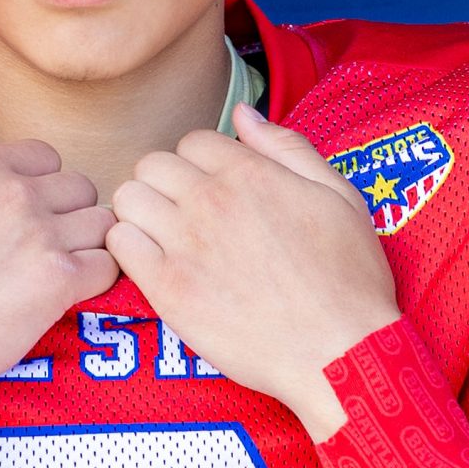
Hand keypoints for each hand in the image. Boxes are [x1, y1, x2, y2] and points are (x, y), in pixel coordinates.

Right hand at [0, 112, 116, 400]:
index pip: (45, 157)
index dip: (35, 183)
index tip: (17, 214)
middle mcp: (19, 195)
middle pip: (80, 187)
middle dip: (65, 211)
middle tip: (38, 244)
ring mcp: (43, 238)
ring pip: (101, 223)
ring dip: (86, 243)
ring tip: (56, 267)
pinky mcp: (59, 284)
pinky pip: (108, 265)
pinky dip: (95, 278)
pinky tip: (67, 291)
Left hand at [107, 106, 400, 439]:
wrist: (340, 354)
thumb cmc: (349, 279)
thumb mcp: (340, 196)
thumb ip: (287, 147)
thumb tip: (243, 112)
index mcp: (250, 173)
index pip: (192, 141)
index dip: (201, 164)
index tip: (213, 191)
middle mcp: (211, 200)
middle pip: (152, 163)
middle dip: (166, 183)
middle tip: (185, 215)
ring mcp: (185, 244)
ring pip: (127, 198)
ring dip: (142, 213)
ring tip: (165, 238)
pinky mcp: (167, 290)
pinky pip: (119, 245)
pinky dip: (128, 249)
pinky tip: (155, 265)